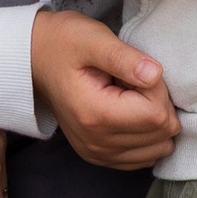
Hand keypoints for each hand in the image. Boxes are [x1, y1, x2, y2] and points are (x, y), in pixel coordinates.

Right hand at [31, 11, 178, 168]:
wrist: (36, 59)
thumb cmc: (64, 43)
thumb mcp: (92, 39)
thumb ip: (124, 58)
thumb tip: (155, 75)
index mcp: (96, 115)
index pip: (157, 115)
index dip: (159, 89)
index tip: (138, 70)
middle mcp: (97, 143)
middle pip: (161, 134)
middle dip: (159, 104)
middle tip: (134, 81)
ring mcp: (98, 154)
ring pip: (158, 148)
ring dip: (155, 121)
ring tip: (131, 96)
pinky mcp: (100, 157)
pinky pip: (144, 158)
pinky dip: (148, 137)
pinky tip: (132, 113)